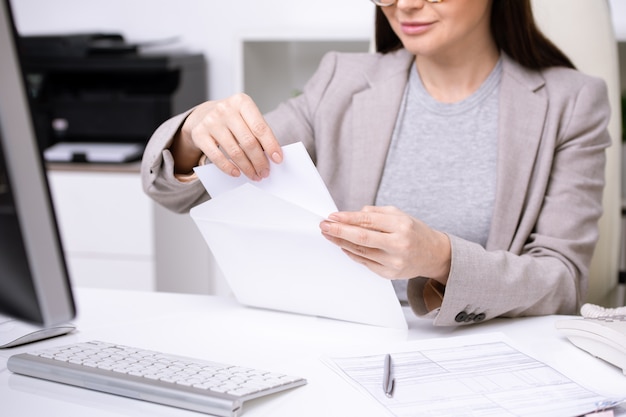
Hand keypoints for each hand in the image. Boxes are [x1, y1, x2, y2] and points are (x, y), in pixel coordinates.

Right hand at [172, 93, 282, 179]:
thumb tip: (271, 156)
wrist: (202, 115)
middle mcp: (225, 109)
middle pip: (248, 141)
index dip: (271, 145)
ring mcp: (211, 121)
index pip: (260, 127)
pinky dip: (229, 168)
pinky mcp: (199, 134)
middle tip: (265, 172)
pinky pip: (217, 157)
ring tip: (254, 175)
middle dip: (259, 161)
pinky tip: (237, 173)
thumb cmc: (231, 119)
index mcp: (242, 102)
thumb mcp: (245, 117)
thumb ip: (258, 132)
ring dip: (247, 168)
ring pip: (234, 151)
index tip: (278, 159)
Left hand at [319, 206, 450, 283]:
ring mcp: (394, 262)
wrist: (433, 254)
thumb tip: (352, 215)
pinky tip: (342, 246)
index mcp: (401, 226)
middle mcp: (398, 245)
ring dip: (341, 243)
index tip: (332, 216)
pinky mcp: (389, 274)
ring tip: (328, 234)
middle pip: (362, 238)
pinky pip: (364, 262)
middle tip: (324, 226)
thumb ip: (376, 213)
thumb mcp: (399, 215)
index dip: (347, 218)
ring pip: (360, 252)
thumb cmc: (414, 231)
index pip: (368, 221)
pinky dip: (351, 253)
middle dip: (339, 231)